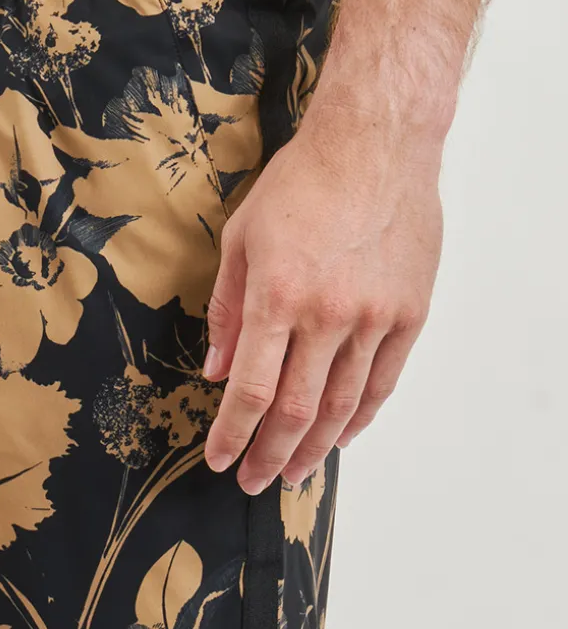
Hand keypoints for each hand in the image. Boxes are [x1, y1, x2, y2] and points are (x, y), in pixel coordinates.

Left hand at [202, 108, 442, 492]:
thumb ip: (228, 309)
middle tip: (253, 482)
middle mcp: (327, 315)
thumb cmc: (301, 183)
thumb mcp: (242, 238)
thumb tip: (219, 370)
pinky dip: (360, 416)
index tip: (219, 459)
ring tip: (294, 472)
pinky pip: (382, 381)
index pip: (252, 390)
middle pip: (295, 409)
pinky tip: (341, 436)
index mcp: (277, 296)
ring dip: (315, 447)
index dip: (233, 433)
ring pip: (342, 405)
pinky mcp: (409, 312)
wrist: (375, 146)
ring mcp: (373, 317)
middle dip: (270, 454)